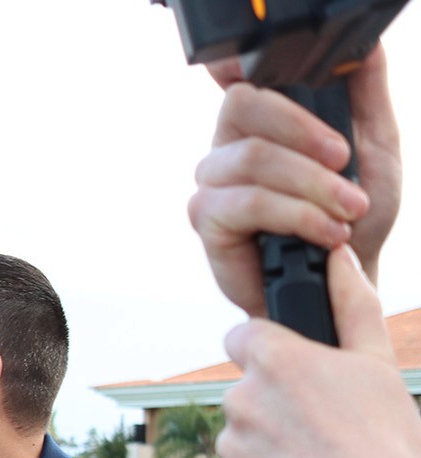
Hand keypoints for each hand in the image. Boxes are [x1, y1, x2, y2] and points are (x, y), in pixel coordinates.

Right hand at [190, 46, 400, 317]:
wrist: (339, 283)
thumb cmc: (352, 220)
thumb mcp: (375, 145)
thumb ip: (365, 94)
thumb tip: (364, 49)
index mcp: (260, 123)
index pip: (244, 81)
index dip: (251, 74)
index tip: (298, 100)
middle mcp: (228, 148)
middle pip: (244, 107)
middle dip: (305, 136)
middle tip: (345, 164)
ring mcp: (212, 184)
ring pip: (251, 157)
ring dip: (310, 185)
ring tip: (347, 211)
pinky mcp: (207, 221)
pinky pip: (248, 202)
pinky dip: (296, 216)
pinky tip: (325, 233)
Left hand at [217, 246, 420, 457]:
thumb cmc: (386, 439)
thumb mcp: (377, 362)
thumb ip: (352, 303)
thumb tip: (338, 254)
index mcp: (274, 361)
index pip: (242, 336)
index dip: (266, 350)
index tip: (290, 369)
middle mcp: (240, 400)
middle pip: (246, 394)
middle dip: (275, 406)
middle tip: (323, 430)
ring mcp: (230, 450)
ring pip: (243, 440)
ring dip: (269, 449)